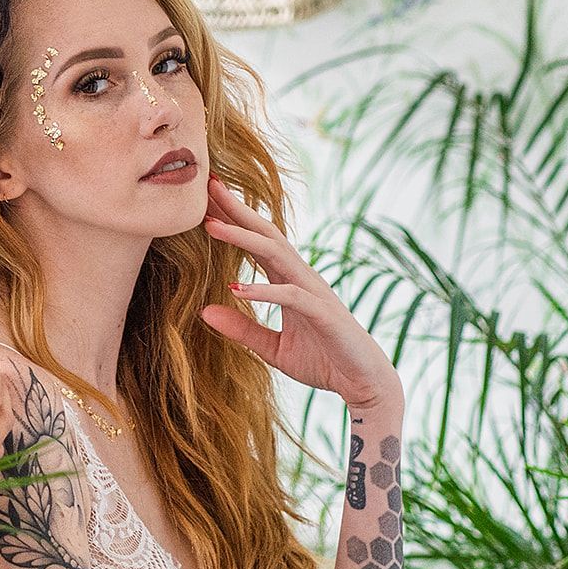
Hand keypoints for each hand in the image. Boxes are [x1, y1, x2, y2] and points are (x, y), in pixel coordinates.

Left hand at [198, 175, 401, 411]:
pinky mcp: (324, 313)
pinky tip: (236, 288)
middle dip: (237, 209)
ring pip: (276, 254)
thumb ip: (242, 329)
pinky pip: (291, 295)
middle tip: (208, 185)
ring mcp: (314, 292)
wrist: (364, 383)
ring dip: (243, 238)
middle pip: (266, 235)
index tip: (205, 199)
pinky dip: (264, 290)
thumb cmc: (323, 360)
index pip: (257, 242)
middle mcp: (301, 278)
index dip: (234, 219)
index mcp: (289, 281)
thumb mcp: (273, 348)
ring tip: (211, 226)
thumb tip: (203, 312)